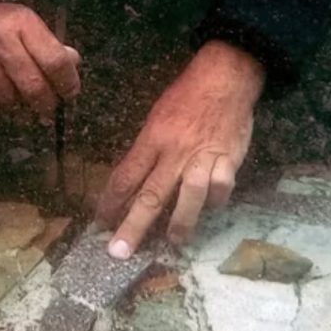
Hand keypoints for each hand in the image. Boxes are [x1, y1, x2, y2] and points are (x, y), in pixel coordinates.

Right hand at [0, 0, 79, 119]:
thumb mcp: (22, 22)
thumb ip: (48, 44)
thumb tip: (74, 63)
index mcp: (22, 23)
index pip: (55, 60)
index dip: (67, 83)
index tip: (69, 93)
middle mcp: (0, 39)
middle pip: (33, 87)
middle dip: (45, 105)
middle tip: (46, 109)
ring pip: (8, 101)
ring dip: (16, 107)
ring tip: (15, 99)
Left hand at [98, 41, 264, 258]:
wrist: (226, 77)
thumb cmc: (187, 95)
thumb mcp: (157, 116)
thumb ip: (147, 149)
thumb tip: (133, 180)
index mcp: (153, 138)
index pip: (126, 175)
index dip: (111, 201)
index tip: (100, 223)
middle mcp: (175, 152)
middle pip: (151, 194)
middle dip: (133, 226)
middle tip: (119, 252)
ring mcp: (204, 157)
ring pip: (189, 196)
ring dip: (180, 223)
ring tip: (172, 243)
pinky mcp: (229, 159)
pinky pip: (222, 187)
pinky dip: (216, 201)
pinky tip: (211, 208)